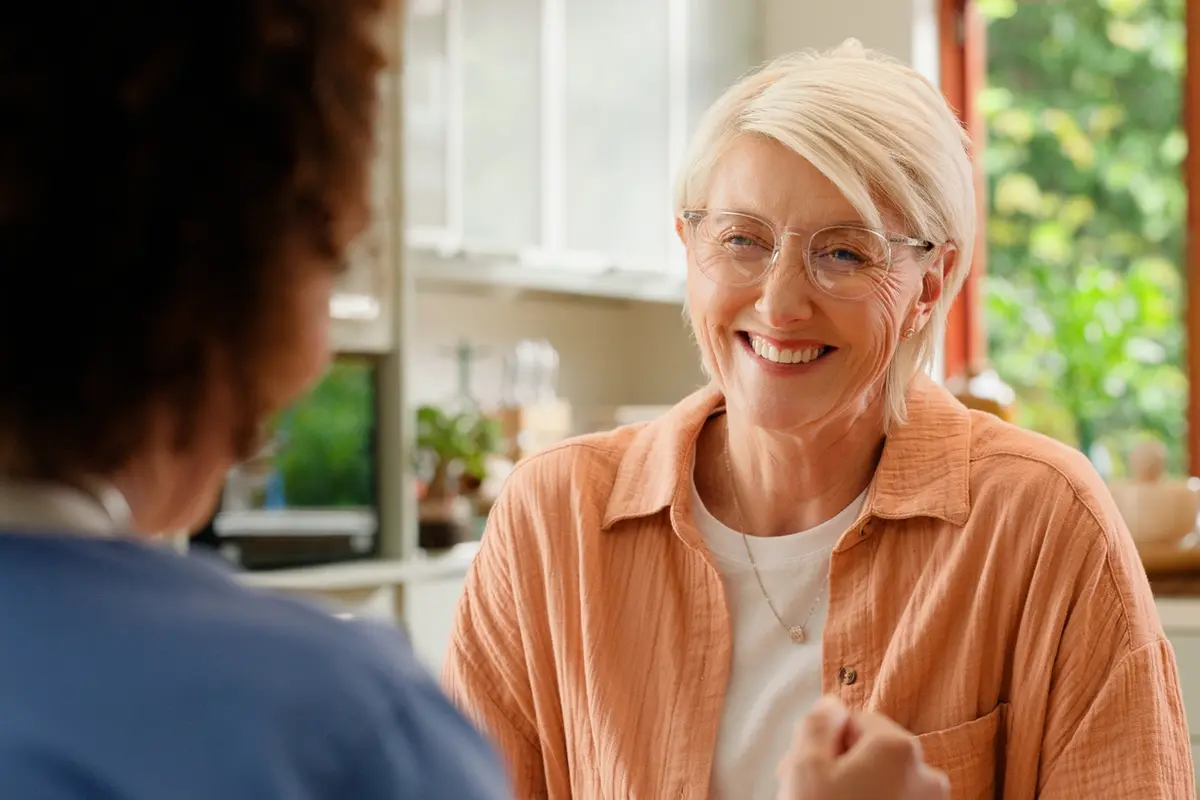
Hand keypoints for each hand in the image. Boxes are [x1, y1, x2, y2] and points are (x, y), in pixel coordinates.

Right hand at [777, 696, 948, 799]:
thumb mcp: (805, 766)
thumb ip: (819, 723)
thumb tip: (832, 706)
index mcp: (898, 747)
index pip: (856, 720)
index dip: (826, 740)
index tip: (804, 765)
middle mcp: (926, 774)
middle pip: (873, 751)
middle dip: (839, 764)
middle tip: (805, 787)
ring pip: (885, 781)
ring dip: (854, 787)